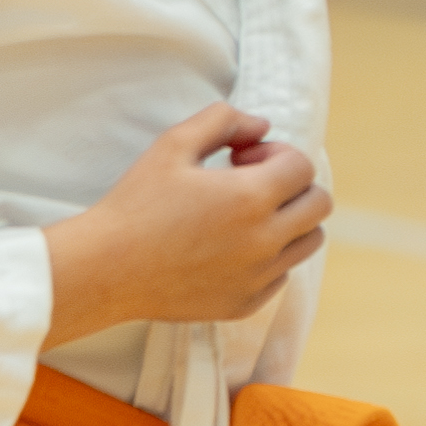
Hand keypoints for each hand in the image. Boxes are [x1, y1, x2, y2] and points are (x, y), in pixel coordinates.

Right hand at [42, 106, 331, 343]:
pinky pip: (281, 275)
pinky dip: (268, 257)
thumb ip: (223, 121)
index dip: (275, 154)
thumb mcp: (173, 144)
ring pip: (308, 243)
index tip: (242, 159)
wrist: (107, 269)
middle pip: (319, 205)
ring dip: (289, 222)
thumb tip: (261, 126)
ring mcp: (258, 277)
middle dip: (292, 185)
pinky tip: (228, 247)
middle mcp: (264, 241)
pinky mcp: (245, 303)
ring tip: (245, 216)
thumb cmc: (136, 204)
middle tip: (251, 184)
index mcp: (251, 198)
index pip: (302, 167)